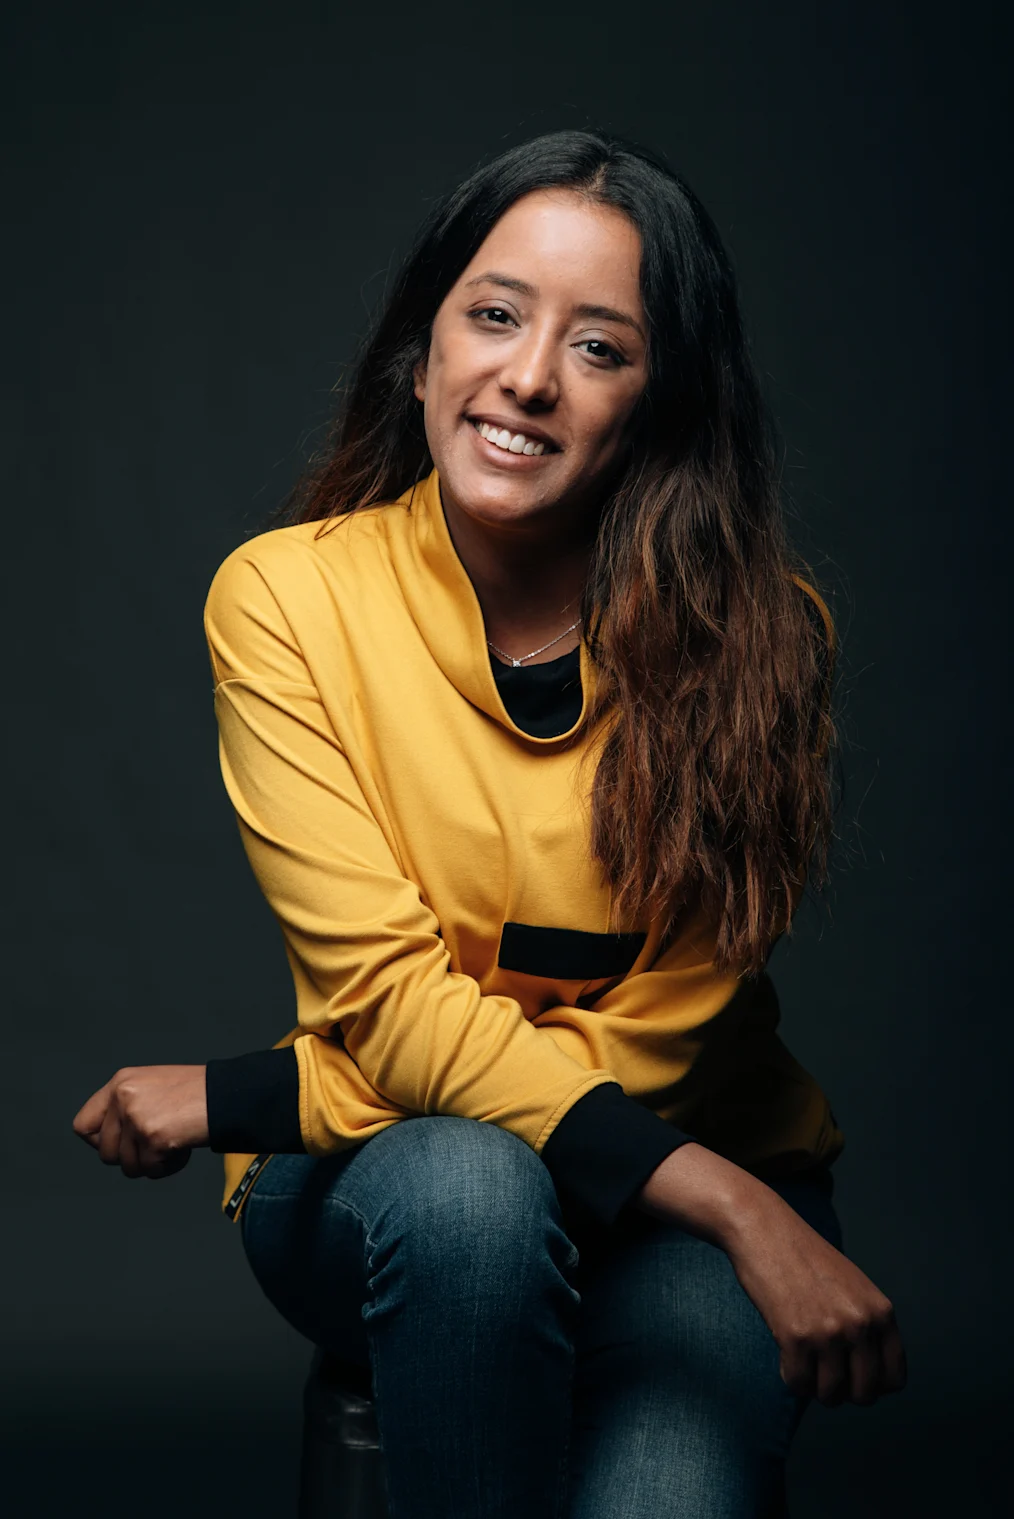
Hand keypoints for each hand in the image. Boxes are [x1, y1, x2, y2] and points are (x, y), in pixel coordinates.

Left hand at [72, 1065, 209, 1179]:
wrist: (226, 1094)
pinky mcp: (153, 1138)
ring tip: (173, 1144)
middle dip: (131, 1157)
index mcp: (120, 1083)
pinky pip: (151, 1171)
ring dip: (151, 1163)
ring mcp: (137, 1117)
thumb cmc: (196, 1093)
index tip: (122, 1143)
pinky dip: (168, 1167)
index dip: (99, 1142)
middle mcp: (123, 1097)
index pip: (82, 1126)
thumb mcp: (151, 1087)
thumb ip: (126, 1107)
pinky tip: (183, 1149)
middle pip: (105, 1153)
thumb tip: (108, 1141)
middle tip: (155, 1145)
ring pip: (127, 1166)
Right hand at [723, 1185, 906, 1406]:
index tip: (852, 1376)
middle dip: (843, 1391)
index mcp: (881, 1312)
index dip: (872, 1385)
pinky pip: (799, 1385)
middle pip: (864, 1395)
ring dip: (815, 1387)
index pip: (894, 1378)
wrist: (766, 1230)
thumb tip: (871, 1379)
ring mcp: (829, 1332)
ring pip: (830, 1395)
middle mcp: (861, 1324)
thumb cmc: (804, 1259)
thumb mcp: (853, 1288)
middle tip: (824, 1372)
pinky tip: (786, 1356)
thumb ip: (868, 1325)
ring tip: (804, 1362)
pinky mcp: (796, 1337)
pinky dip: (792, 1377)